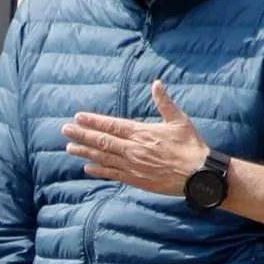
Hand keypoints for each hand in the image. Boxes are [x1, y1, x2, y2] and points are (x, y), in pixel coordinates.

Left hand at [62, 80, 209, 196]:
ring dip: (85, 152)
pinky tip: (87, 168)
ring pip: (103, 158)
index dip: (93, 121)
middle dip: (82, 135)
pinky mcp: (136, 180)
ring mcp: (133, 166)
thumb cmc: (190, 146)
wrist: (198, 176)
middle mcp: (133, 149)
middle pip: (102, 141)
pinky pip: (113, 174)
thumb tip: (156, 83)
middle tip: (65, 131)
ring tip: (70, 148)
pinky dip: (99, 170)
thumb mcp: (179, 120)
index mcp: (142, 133)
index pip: (111, 125)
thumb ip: (164, 102)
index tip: (78, 117)